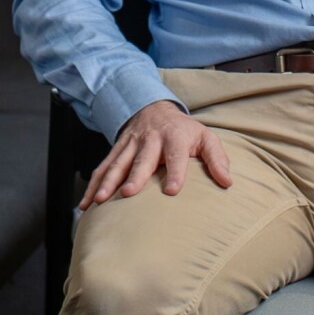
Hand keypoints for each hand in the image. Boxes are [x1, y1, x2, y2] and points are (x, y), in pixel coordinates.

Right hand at [81, 99, 231, 209]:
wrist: (154, 109)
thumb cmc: (184, 131)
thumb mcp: (206, 138)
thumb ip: (217, 159)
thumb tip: (227, 182)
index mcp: (175, 137)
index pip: (176, 155)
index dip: (174, 172)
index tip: (172, 191)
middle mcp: (150, 140)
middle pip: (142, 160)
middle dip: (134, 176)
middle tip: (128, 194)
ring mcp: (130, 145)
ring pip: (117, 164)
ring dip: (107, 182)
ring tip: (100, 201)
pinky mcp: (116, 151)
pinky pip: (102, 168)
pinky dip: (92, 185)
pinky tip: (85, 205)